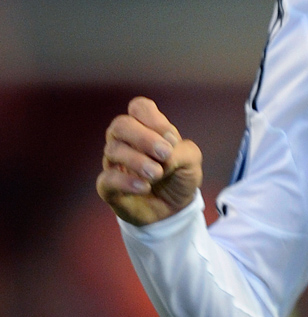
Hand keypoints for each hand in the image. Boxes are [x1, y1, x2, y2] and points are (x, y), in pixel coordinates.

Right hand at [96, 96, 202, 226]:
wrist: (175, 208)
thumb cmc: (179, 176)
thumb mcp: (192, 160)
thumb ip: (182, 151)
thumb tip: (163, 157)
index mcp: (146, 128)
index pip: (139, 107)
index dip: (154, 119)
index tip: (172, 139)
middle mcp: (125, 141)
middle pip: (121, 125)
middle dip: (144, 137)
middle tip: (164, 153)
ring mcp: (114, 163)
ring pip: (114, 150)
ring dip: (138, 160)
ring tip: (157, 174)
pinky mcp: (108, 187)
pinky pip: (107, 179)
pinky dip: (126, 182)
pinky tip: (144, 187)